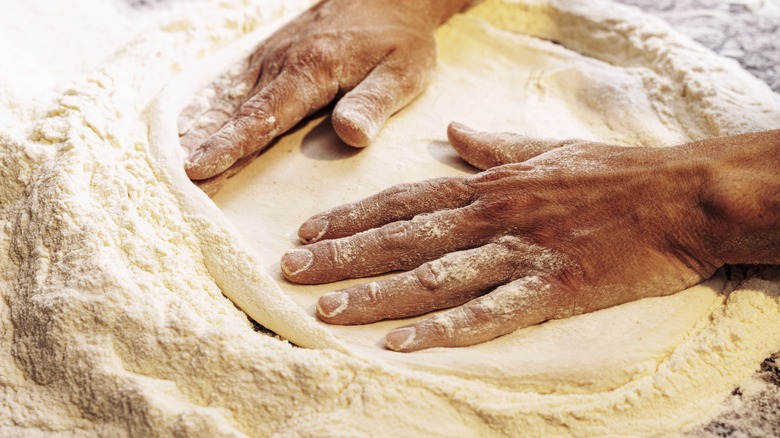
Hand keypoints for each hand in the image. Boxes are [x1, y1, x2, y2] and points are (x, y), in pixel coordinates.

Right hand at [179, 0, 459, 192]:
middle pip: (234, 113)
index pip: (263, 117)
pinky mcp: (268, 57)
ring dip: (196, 130)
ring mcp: (269, 57)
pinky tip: (184, 127)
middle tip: (171, 181)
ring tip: (167, 162)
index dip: (229, 145)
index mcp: (310, 70)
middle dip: (202, 148)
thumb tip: (350, 135)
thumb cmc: (399, 39)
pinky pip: (230, 85)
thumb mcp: (403, 72)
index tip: (198, 170)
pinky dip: (205, 107)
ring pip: (226, 99)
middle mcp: (280, 62)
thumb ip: (374, 103)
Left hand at [280, 123, 726, 351]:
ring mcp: (518, 253)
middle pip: (401, 238)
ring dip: (375, 293)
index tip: (310, 229)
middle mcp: (491, 215)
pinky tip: (400, 344)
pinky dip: (441, 330)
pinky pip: (487, 313)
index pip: (404, 199)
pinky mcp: (551, 289)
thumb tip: (455, 134)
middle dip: (342, 255)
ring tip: (325, 310)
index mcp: (488, 185)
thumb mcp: (548, 149)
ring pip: (432, 275)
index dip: (352, 216)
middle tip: (292, 271)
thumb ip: (495, 146)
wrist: (682, 197)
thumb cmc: (616, 173)